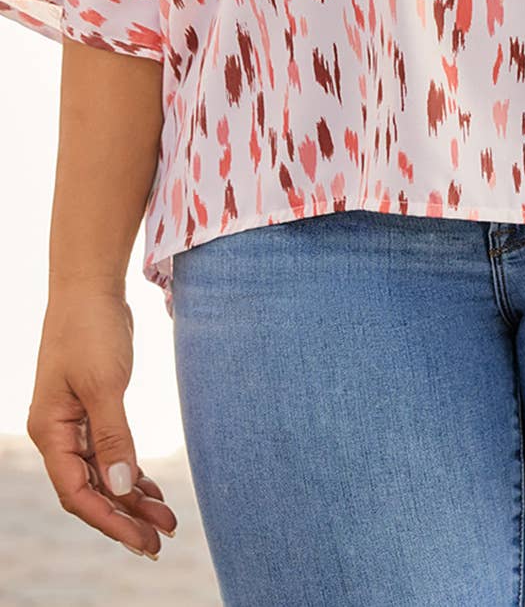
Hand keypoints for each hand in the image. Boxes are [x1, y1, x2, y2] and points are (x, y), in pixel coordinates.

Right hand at [25, 284, 177, 557]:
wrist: (91, 286)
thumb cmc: (91, 329)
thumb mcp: (104, 384)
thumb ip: (114, 437)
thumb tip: (123, 489)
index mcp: (51, 431)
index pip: (78, 492)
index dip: (109, 520)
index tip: (141, 540)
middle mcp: (59, 433)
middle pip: (92, 489)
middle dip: (125, 517)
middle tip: (161, 542)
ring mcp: (76, 422)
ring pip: (104, 473)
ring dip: (133, 497)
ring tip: (167, 521)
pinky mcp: (95, 409)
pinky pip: (111, 453)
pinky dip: (131, 472)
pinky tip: (152, 490)